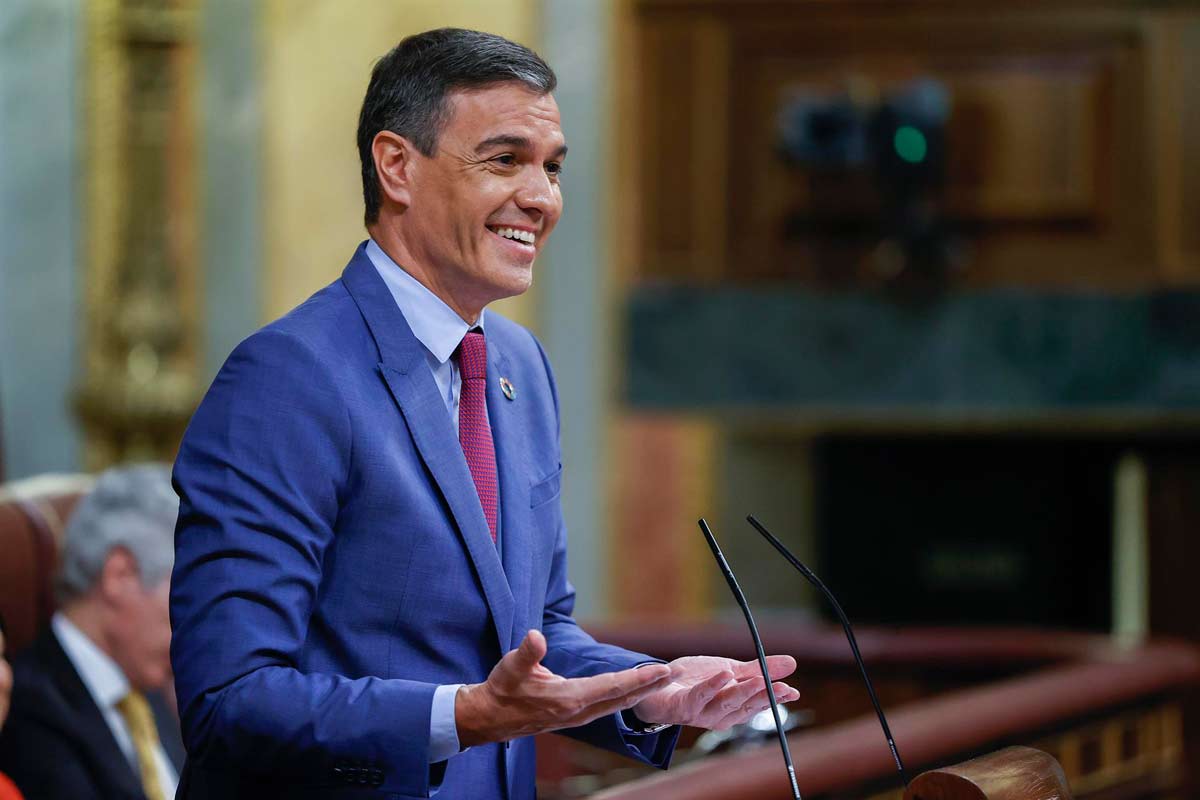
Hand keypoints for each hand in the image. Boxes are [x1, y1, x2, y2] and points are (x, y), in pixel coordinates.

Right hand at [455, 629, 671, 746]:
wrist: (489, 718)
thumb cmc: (502, 689)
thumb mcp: (511, 667)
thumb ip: (527, 653)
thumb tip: (535, 636)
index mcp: (569, 699)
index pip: (612, 687)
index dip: (639, 678)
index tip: (661, 670)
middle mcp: (578, 712)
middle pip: (622, 698)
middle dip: (649, 686)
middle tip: (673, 672)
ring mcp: (577, 717)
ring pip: (617, 704)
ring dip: (640, 692)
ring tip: (661, 680)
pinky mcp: (574, 716)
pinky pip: (608, 706)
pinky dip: (625, 697)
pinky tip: (634, 692)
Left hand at [631, 655, 799, 729]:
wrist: (658, 684)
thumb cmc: (695, 681)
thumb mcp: (731, 670)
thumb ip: (759, 669)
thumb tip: (792, 663)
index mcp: (734, 708)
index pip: (759, 704)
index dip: (776, 699)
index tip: (793, 691)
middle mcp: (720, 715)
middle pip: (745, 706)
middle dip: (764, 696)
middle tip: (782, 687)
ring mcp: (701, 713)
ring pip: (725, 703)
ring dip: (743, 692)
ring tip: (759, 679)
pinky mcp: (683, 706)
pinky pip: (699, 696)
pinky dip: (712, 685)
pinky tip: (724, 673)